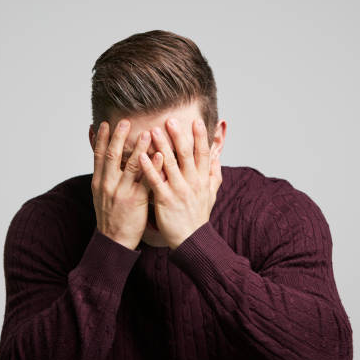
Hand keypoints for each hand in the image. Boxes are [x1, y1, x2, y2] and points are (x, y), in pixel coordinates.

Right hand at [91, 119, 163, 249]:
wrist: (113, 241)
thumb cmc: (110, 216)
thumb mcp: (100, 194)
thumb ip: (104, 175)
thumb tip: (103, 157)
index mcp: (99, 181)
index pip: (98, 155)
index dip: (101, 138)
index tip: (105, 123)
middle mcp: (107, 184)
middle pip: (112, 155)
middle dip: (118, 137)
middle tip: (126, 121)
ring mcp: (121, 192)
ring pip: (130, 166)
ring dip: (139, 148)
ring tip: (147, 133)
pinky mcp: (135, 201)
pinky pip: (146, 181)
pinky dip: (154, 167)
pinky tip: (160, 156)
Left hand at [138, 117, 221, 248]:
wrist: (191, 240)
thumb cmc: (198, 216)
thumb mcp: (211, 193)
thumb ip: (214, 173)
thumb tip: (218, 157)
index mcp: (202, 178)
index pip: (203, 153)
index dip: (200, 136)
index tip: (195, 120)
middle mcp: (192, 182)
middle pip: (186, 154)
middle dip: (179, 136)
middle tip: (170, 119)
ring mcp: (179, 190)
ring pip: (170, 164)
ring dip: (162, 146)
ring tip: (153, 131)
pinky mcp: (165, 200)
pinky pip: (156, 181)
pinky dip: (149, 168)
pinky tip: (141, 156)